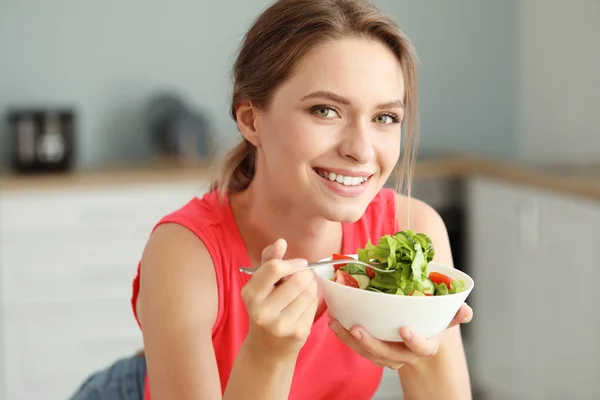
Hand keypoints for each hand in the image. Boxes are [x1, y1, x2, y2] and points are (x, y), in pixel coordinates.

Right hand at [241, 238, 318, 358]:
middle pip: (297, 281)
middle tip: (304, 278)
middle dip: (305, 275)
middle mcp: (261, 311)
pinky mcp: (297, 333)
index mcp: (250, 294)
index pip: (274, 268)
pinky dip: (313, 301)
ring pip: (308, 293)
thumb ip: (269, 260)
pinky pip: (314, 306)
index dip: (292, 263)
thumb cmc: (266, 307)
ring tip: (304, 290)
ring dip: (311, 287)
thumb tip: (281, 241)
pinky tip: (304, 305)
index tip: (299, 264)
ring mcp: (279, 325)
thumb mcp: (262, 284)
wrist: (268, 347)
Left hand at [327, 303, 472, 369]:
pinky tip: (333, 321)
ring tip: (336, 322)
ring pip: (368, 353)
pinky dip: (343, 335)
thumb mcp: (445, 317)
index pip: (422, 348)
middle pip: (387, 354)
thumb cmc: (430, 323)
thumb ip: (455, 313)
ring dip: (350, 340)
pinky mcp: (372, 350)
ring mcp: (387, 354)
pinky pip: (357, 348)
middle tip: (357, 329)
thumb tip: (466, 310)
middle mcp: (404, 354)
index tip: (404, 329)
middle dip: (371, 343)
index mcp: (424, 345)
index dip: (414, 341)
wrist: (419, 338)